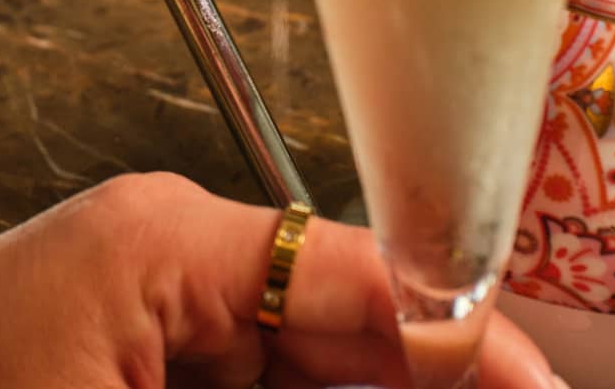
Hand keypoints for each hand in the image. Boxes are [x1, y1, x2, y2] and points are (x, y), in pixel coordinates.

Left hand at [0, 172, 562, 388]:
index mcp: (175, 240)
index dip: (472, 344)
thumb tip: (425, 372)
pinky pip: (258, 386)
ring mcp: (160, 313)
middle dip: (432, 386)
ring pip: (316, 369)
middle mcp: (180, 259)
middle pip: (355, 332)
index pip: (367, 277)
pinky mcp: (142, 360)